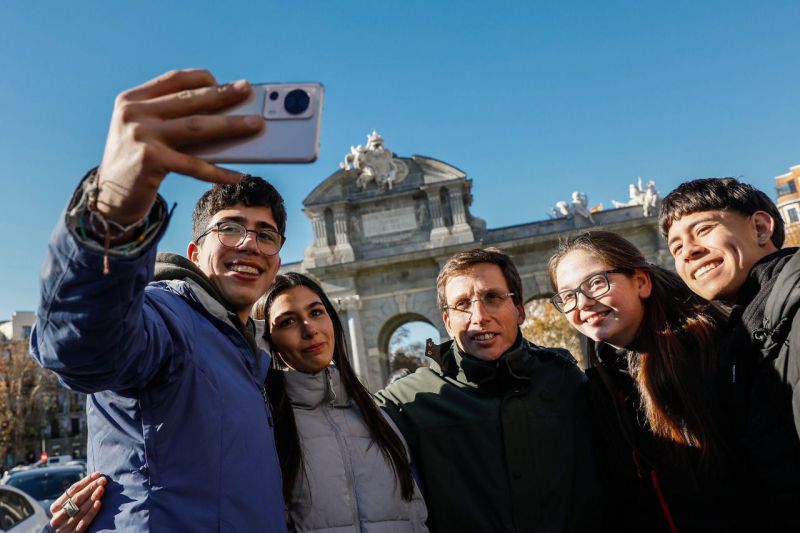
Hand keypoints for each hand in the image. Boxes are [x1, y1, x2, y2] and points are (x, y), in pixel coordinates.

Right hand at [49, 471, 106, 531]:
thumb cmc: (69, 519)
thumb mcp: (66, 508)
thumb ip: (74, 498)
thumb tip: (93, 479)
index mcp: (55, 508)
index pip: (71, 491)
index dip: (85, 481)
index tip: (97, 474)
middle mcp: (57, 517)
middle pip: (76, 499)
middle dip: (90, 488)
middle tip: (103, 480)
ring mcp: (64, 528)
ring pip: (80, 510)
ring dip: (92, 498)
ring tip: (102, 488)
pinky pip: (84, 523)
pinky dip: (91, 513)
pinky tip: (99, 503)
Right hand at [96, 69, 264, 223]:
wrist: (108, 197)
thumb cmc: (136, 162)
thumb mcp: (145, 132)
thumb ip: (171, 119)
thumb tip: (223, 116)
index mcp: (132, 99)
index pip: (174, 79)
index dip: (202, 79)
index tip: (224, 82)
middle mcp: (133, 112)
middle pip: (190, 100)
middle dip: (224, 95)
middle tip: (248, 91)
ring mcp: (140, 135)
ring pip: (197, 127)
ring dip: (231, 125)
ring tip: (255, 125)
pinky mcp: (149, 160)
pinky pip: (193, 165)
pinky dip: (218, 172)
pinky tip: (238, 175)